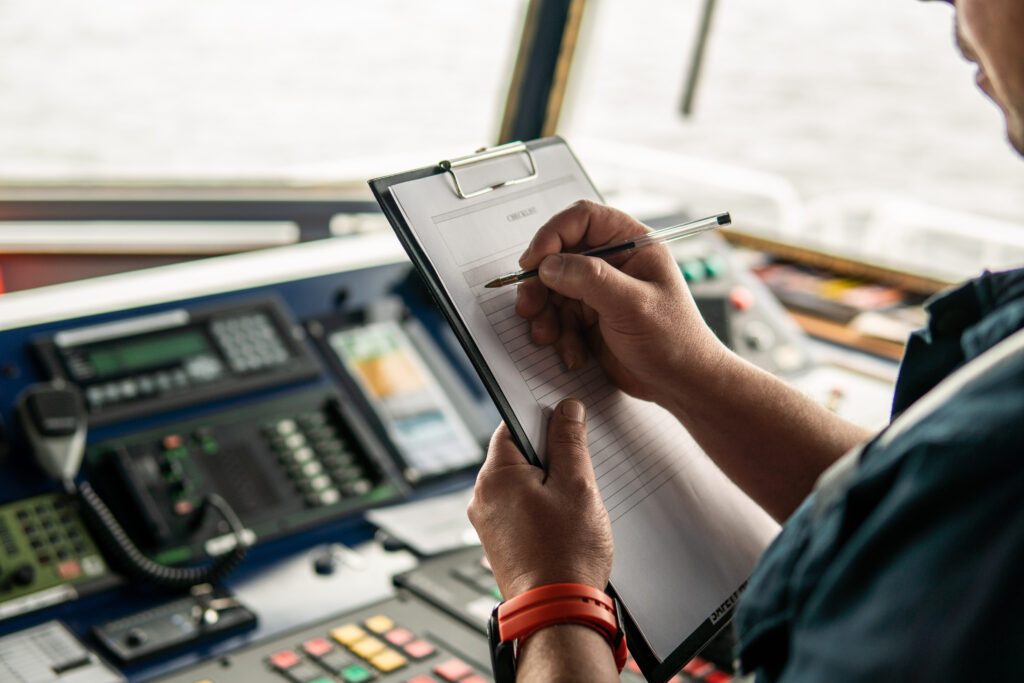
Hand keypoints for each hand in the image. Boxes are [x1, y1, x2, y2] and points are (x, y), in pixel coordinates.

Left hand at [467, 399, 612, 598]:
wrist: (557, 612)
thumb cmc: (566, 553)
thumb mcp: (577, 486)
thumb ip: (570, 442)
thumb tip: (566, 410)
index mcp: (495, 476)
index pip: (513, 426)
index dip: (542, 419)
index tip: (565, 421)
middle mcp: (482, 497)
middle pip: (517, 456)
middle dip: (549, 457)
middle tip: (579, 470)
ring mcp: (487, 523)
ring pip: (520, 484)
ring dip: (547, 485)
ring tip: (574, 504)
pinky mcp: (498, 543)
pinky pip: (519, 510)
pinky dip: (540, 508)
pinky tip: (563, 523)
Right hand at [516, 200, 726, 406]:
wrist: (680, 385)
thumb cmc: (674, 340)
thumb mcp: (633, 306)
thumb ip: (590, 279)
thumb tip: (549, 265)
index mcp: (632, 244)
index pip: (583, 219)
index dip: (552, 235)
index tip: (534, 262)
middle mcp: (613, 262)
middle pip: (558, 255)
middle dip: (540, 284)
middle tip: (529, 306)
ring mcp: (599, 290)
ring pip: (552, 289)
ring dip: (546, 314)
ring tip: (549, 337)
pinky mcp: (590, 317)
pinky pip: (558, 317)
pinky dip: (557, 335)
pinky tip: (573, 352)